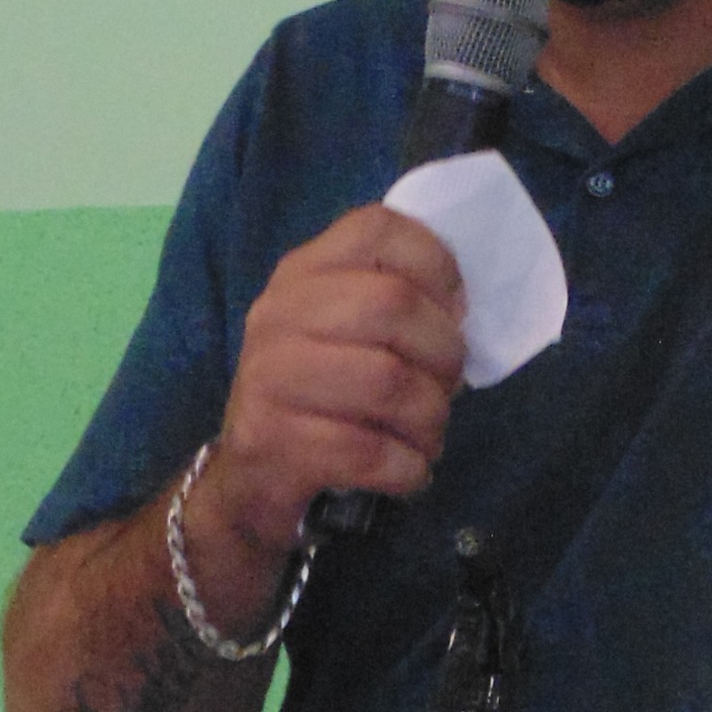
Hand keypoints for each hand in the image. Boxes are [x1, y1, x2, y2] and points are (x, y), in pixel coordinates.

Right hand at [191, 207, 469, 596]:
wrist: (248, 482)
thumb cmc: (320, 400)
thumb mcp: (344, 333)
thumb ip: (393, 302)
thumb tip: (462, 312)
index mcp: (302, 274)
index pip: (377, 229)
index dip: (436, 264)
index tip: (455, 311)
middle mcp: (277, 313)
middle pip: (392, 304)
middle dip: (444, 353)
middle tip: (447, 388)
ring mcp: (267, 376)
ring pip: (387, 381)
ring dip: (429, 418)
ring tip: (427, 436)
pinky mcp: (270, 441)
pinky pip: (368, 450)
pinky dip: (407, 467)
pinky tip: (407, 471)